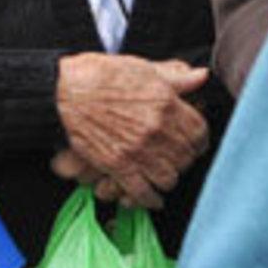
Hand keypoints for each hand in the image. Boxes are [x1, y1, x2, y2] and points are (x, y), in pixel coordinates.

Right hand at [55, 54, 210, 209]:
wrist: (65, 90)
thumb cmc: (102, 75)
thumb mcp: (143, 68)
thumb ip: (176, 77)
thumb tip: (202, 76)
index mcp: (166, 104)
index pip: (200, 132)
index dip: (199, 139)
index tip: (195, 142)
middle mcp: (156, 130)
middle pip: (186, 157)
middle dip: (184, 159)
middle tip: (177, 158)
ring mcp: (137, 150)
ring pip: (169, 178)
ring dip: (168, 178)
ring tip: (163, 173)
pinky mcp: (118, 165)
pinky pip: (143, 192)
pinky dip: (150, 199)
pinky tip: (152, 198)